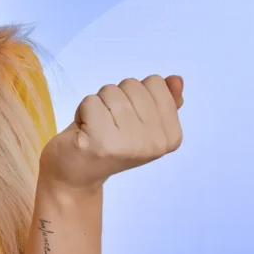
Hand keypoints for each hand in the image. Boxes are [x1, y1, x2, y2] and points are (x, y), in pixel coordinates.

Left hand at [41, 75, 184, 189]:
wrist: (77, 174)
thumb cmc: (108, 141)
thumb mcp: (141, 121)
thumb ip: (163, 100)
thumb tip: (176, 79)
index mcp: (171, 136)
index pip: (156, 83)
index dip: (135, 94)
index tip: (126, 118)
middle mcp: (155, 142)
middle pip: (132, 84)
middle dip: (115, 97)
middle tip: (108, 123)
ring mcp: (129, 143)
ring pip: (111, 91)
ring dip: (98, 104)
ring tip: (96, 127)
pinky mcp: (101, 141)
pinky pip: (90, 101)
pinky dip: (82, 110)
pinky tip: (84, 131)